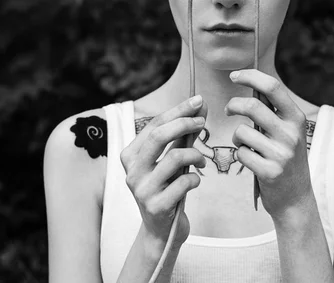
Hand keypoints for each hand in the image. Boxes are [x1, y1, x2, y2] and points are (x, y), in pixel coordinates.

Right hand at [120, 96, 207, 247]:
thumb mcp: (172, 160)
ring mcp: (142, 190)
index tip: (198, 101)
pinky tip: (195, 181)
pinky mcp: (156, 207)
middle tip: (203, 122)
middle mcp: (132, 171)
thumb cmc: (167, 189)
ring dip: (195, 155)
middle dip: (184, 123)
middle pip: (159, 136)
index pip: (154, 125)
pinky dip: (195, 178)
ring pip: (174, 157)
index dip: (178, 110)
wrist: (162, 231)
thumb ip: (183, 135)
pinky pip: (184, 182)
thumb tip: (200, 106)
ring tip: (201, 160)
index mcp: (131, 156)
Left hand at [226, 70, 311, 219]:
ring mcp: (282, 154)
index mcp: (296, 118)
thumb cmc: (286, 160)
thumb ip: (273, 112)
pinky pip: (242, 153)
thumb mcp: (288, 132)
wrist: (296, 198)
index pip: (273, 87)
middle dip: (234, 105)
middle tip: (228, 110)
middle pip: (253, 106)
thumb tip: (252, 85)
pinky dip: (240, 154)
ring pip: (242, 132)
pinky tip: (250, 160)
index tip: (235, 76)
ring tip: (244, 144)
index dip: (251, 77)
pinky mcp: (270, 171)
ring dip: (237, 137)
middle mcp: (291, 134)